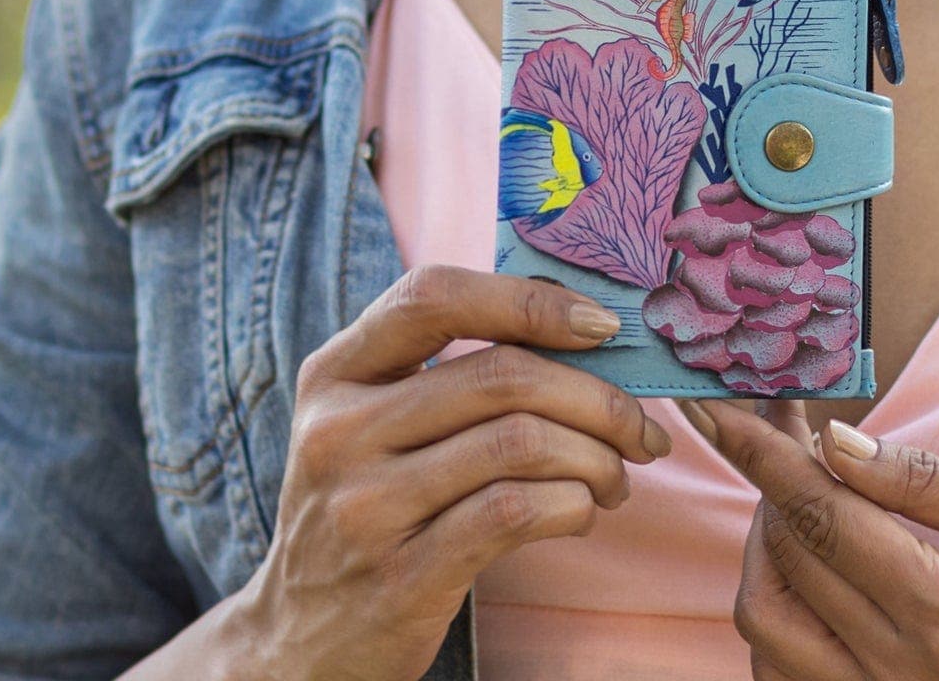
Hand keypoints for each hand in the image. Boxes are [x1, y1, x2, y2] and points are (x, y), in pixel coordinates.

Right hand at [219, 265, 672, 680]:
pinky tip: (582, 511)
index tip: (600, 325)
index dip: (528, 300)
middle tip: (638, 427)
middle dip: (595, 395)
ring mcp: (365, 506)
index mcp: (335, 372)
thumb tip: (581, 328)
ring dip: (595, 456)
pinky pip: (513, 512)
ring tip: (614, 476)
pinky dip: (571, 504)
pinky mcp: (401, 577)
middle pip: (499, 374)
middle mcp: (340, 430)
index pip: (434, 295)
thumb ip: (445, 372)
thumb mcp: (372, 426)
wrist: (300, 643)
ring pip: (518, 442)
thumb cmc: (368, 510)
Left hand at [684, 398, 938, 680]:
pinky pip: (790, 672)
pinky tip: (806, 564)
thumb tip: (834, 440)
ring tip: (798, 495)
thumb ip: (920, 480)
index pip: (822, 517)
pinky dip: (779, 614)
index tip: (716, 409)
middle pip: (789, 562)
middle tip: (780, 424)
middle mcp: (906, 674)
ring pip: (769, 626)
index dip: (761, 454)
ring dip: (766, 551)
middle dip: (769, 480)